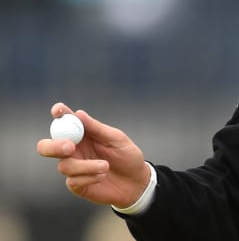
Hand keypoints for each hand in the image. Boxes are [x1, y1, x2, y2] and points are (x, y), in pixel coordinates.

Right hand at [36, 102, 150, 207]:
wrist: (136, 182)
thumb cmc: (127, 156)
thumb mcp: (117, 139)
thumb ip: (97, 128)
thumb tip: (78, 113)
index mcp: (82, 134)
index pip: (64, 122)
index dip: (59, 114)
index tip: (59, 110)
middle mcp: (73, 150)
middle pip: (46, 147)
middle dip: (53, 146)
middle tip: (70, 147)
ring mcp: (73, 167)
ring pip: (64, 166)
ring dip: (86, 166)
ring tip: (106, 166)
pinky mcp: (76, 184)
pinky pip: (73, 181)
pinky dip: (90, 177)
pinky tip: (102, 176)